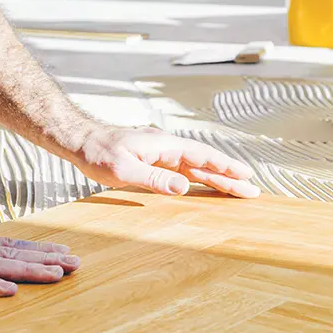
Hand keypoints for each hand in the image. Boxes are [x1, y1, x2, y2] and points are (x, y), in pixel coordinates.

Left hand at [73, 125, 260, 197]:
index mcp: (164, 145)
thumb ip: (154, 179)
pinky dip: (199, 178)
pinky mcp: (154, 160)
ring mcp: (161, 153)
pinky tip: (207, 186)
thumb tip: (184, 187)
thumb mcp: (123, 170)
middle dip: (229, 176)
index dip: (225, 167)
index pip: (202, 156)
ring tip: (238, 190)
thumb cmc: (98, 154)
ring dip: (217, 178)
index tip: (246, 175)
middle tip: (252, 190)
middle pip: (204, 163)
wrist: (81, 141)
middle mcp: (167, 147)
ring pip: (195, 167)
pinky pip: (183, 171)